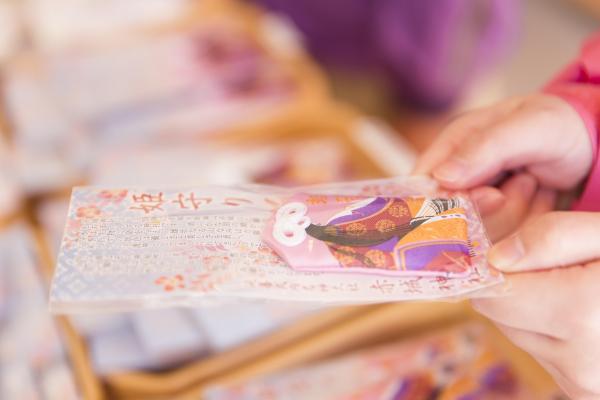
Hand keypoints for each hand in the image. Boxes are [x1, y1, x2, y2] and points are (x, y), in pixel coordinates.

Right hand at [414, 94, 591, 240]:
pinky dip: (528, 224)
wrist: (590, 145)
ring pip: (477, 235)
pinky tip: (541, 199)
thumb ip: (485, 148)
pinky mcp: (493, 226)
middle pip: (450, 219)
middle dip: (496, 207)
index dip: (446, 202)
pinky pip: (501, 243)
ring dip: (517, 213)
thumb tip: (440, 177)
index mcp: (449, 149)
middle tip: (528, 181)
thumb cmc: (558, 126)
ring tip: (536, 183)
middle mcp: (454, 180)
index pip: (421, 188)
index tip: (492, 195)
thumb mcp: (529, 126)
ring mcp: (472, 206)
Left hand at [472, 212, 599, 399]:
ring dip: (528, 304)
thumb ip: (553, 237)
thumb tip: (497, 258)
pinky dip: (548, 326)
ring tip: (568, 278)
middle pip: (499, 314)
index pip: (492, 292)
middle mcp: (580, 363)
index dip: (488, 263)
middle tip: (539, 253)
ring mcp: (585, 385)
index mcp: (583, 313)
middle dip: (510, 280)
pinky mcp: (589, 393)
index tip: (500, 240)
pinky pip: (543, 352)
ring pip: (518, 334)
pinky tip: (580, 304)